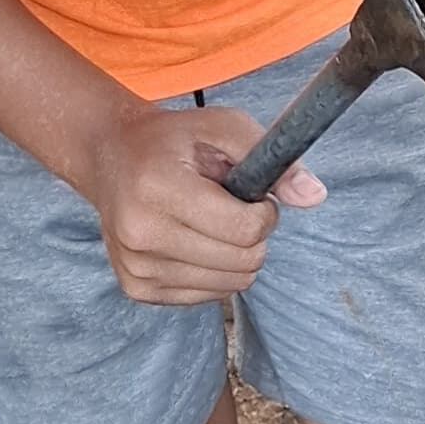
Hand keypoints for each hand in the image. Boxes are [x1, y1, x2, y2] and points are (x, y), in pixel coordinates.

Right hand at [85, 102, 323, 306]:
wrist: (109, 159)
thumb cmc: (173, 141)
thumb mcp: (223, 127)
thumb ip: (271, 158)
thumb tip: (315, 195)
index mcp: (158, 188)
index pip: (245, 229)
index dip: (266, 213)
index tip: (255, 196)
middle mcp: (141, 233)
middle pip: (243, 262)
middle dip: (253, 235)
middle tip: (232, 208)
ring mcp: (137, 267)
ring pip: (231, 285)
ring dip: (235, 255)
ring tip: (208, 221)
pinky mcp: (137, 289)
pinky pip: (209, 296)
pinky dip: (214, 270)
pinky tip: (192, 240)